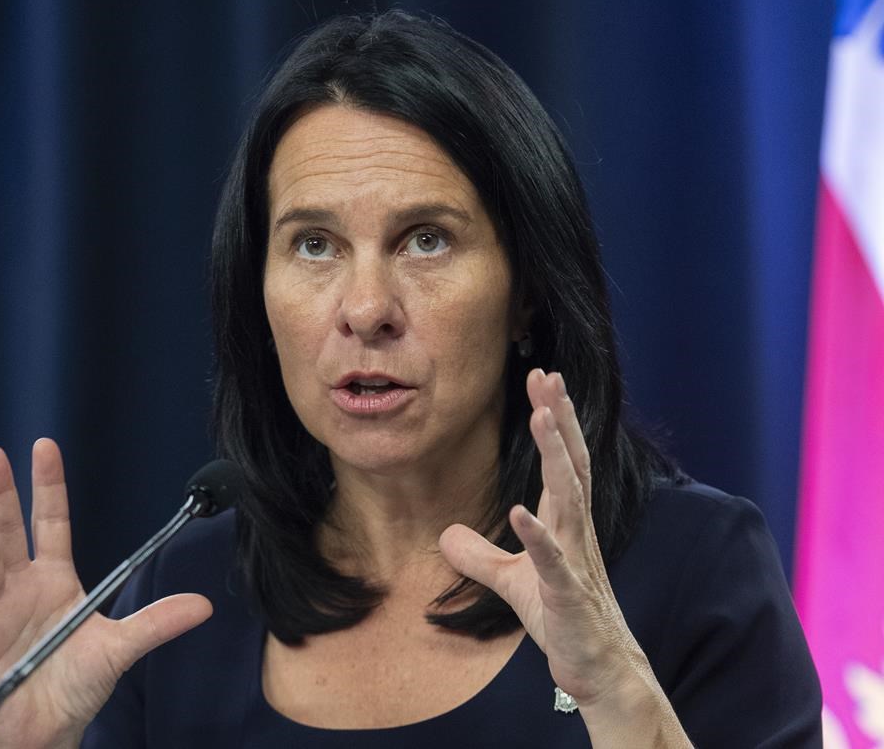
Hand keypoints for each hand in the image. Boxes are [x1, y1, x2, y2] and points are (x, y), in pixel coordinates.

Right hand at [0, 439, 212, 747]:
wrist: (46, 728)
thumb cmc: (77, 683)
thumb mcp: (120, 647)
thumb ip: (157, 622)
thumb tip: (205, 605)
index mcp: (55, 579)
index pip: (51, 522)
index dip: (47, 485)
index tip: (44, 446)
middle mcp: (21, 588)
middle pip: (9, 533)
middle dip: (1, 494)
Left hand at [439, 370, 651, 707]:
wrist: (598, 670)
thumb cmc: (563, 620)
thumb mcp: (512, 583)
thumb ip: (481, 557)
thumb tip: (446, 535)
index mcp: (564, 523)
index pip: (562, 460)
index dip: (553, 418)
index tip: (541, 377)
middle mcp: (575, 532)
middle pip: (571, 464)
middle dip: (559, 418)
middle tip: (549, 375)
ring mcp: (575, 562)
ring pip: (569, 499)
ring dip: (556, 457)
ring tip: (543, 418)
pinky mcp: (568, 596)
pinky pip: (553, 562)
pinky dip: (537, 536)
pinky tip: (519, 511)